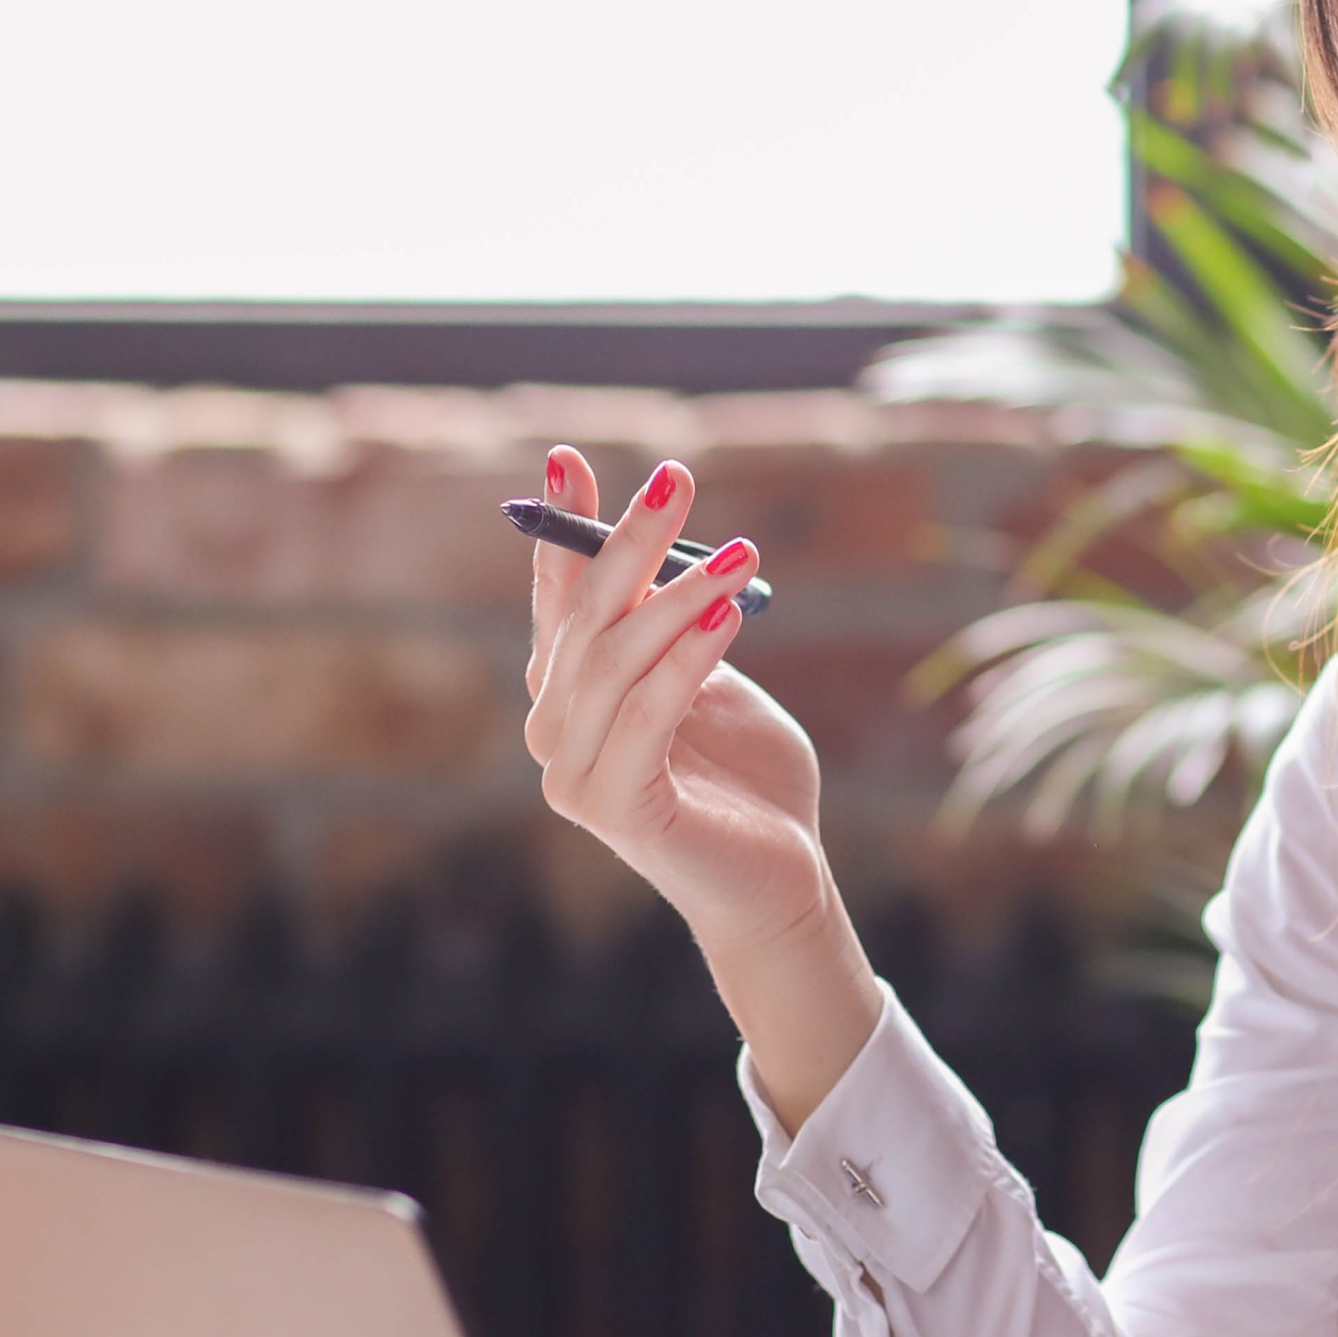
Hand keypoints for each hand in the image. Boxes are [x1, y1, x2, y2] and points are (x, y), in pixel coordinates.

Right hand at [521, 447, 880, 1125]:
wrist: (781, 881)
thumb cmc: (750, 780)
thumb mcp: (713, 680)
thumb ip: (679, 626)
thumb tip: (665, 546)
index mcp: (573, 694)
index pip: (557, 597)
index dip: (562, 527)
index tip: (567, 456)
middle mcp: (556, 731)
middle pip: (584, 617)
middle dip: (627, 540)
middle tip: (676, 476)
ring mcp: (574, 776)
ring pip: (614, 662)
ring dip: (676, 596)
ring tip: (740, 554)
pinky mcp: (615, 811)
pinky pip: (645, 718)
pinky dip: (685, 661)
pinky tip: (727, 615)